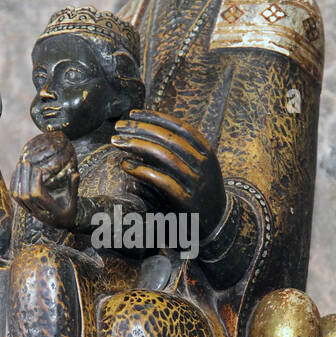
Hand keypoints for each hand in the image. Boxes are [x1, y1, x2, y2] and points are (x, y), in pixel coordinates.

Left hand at [11, 133, 78, 228]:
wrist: (61, 223)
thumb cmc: (69, 210)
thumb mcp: (74, 200)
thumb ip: (73, 187)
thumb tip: (75, 173)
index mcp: (51, 211)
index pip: (37, 196)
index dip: (35, 182)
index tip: (38, 169)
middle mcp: (39, 213)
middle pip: (25, 195)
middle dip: (25, 178)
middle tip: (26, 162)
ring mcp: (30, 211)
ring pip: (18, 196)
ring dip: (18, 179)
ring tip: (21, 164)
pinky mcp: (25, 208)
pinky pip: (15, 197)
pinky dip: (14, 184)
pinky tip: (17, 172)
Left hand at [111, 109, 225, 237]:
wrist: (218, 223)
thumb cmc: (200, 190)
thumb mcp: (197, 165)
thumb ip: (178, 150)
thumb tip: (146, 130)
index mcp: (206, 151)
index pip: (179, 126)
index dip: (155, 117)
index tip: (133, 113)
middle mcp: (204, 164)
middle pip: (169, 138)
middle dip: (141, 129)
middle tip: (119, 126)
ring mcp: (196, 183)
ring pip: (164, 157)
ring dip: (137, 146)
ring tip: (117, 142)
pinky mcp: (187, 201)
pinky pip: (162, 181)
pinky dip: (142, 171)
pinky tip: (126, 165)